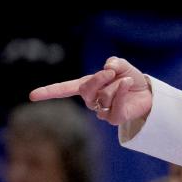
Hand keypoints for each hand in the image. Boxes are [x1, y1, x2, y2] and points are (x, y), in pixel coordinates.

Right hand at [29, 56, 152, 126]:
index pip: (65, 89)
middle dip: (99, 78)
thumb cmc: (130, 79)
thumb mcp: (123, 66)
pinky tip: (128, 84)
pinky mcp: (114, 118)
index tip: (32, 95)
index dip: (49, 91)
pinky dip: (122, 92)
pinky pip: (115, 105)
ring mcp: (102, 111)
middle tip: (111, 72)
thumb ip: (115, 63)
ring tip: (126, 83)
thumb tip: (108, 66)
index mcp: (87, 86)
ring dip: (117, 85)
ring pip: (104, 96)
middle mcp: (92, 100)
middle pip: (86, 90)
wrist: (148, 93)